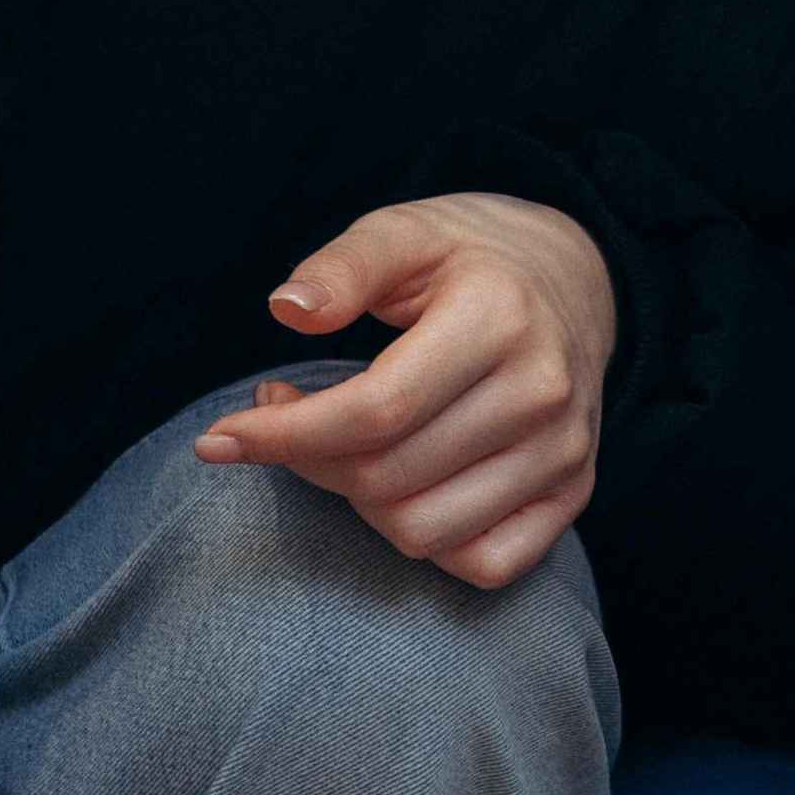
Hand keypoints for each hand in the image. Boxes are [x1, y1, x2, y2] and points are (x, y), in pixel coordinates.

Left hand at [195, 193, 616, 590]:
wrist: (576, 278)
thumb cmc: (468, 257)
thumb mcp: (404, 232)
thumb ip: (345, 267)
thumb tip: (287, 309)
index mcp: (499, 315)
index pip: (375, 412)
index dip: (283, 435)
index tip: (218, 438)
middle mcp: (543, 389)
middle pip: (385, 478)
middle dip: (308, 460)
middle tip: (285, 418)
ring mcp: (566, 448)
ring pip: (422, 530)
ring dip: (356, 502)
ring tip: (343, 446)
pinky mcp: (576, 490)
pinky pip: (483, 562)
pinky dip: (426, 541)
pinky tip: (402, 488)